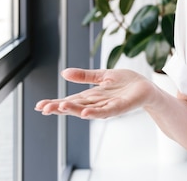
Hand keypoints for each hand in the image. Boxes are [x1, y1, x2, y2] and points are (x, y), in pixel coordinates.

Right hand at [35, 68, 156, 118]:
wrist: (146, 87)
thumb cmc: (126, 83)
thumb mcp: (102, 75)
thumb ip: (85, 76)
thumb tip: (64, 73)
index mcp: (92, 96)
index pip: (70, 100)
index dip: (56, 103)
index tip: (39, 105)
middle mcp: (97, 104)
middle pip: (75, 107)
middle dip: (60, 108)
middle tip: (43, 108)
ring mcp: (108, 107)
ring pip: (88, 110)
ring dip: (74, 110)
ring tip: (60, 108)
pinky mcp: (120, 107)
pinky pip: (106, 112)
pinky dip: (95, 113)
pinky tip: (85, 113)